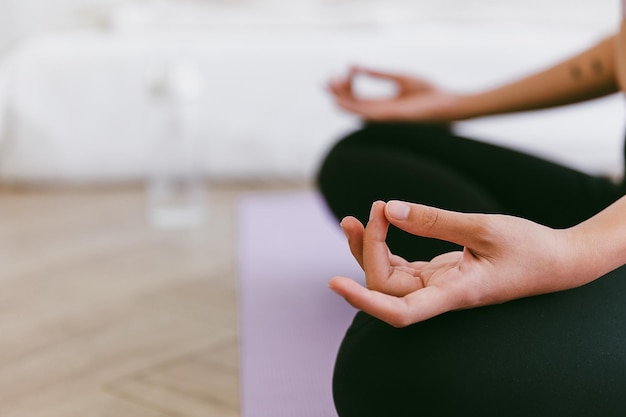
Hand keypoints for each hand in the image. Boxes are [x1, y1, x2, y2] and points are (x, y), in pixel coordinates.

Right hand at [328, 66, 462, 121]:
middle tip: (330, 77)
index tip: (348, 68)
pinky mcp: (388, 118)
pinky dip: (351, 106)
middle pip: (350, 104)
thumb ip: (378, 73)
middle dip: (337, 91)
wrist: (446, 103)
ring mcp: (382, 117)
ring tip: (332, 83)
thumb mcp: (399, 77)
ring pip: (353, 110)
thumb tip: (356, 66)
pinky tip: (341, 99)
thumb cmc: (427, 92)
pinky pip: (364, 114)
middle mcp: (378, 113)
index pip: (355, 96)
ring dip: (340, 97)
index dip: (347, 83)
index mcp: (381, 104)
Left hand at [330, 200, 586, 326]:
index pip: (400, 312)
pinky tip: (383, 223)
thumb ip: (434, 220)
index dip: (364, 301)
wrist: (557, 261)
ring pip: (390, 275)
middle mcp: (442, 294)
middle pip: (385, 284)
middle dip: (366, 249)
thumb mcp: (484, 227)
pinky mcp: (441, 273)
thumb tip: (389, 209)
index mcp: (456, 292)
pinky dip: (388, 244)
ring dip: (370, 247)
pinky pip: (403, 264)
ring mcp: (439, 285)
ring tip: (356, 218)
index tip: (334, 282)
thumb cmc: (531, 248)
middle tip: (369, 210)